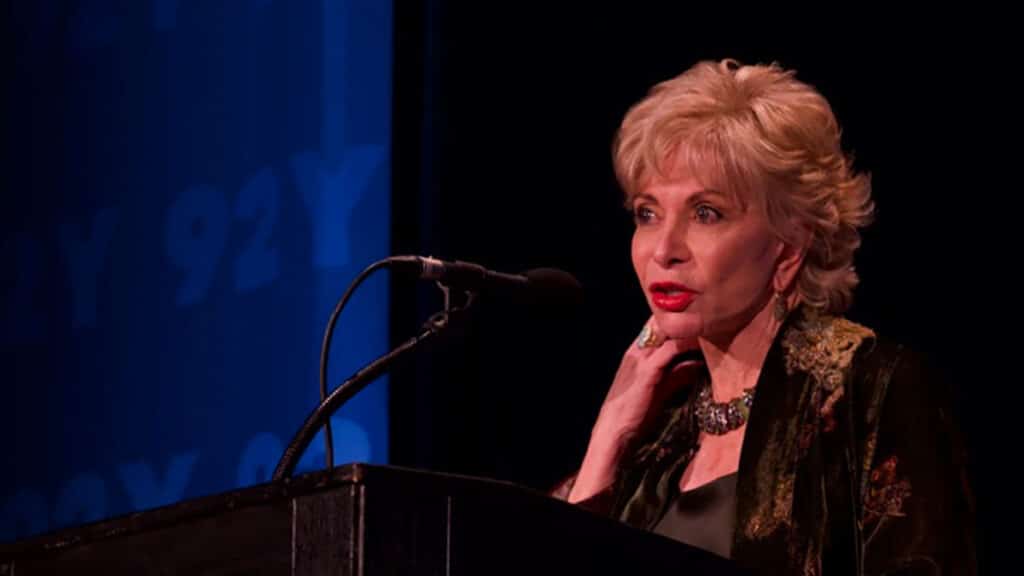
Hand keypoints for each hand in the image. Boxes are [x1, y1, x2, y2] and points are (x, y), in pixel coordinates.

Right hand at [568, 318, 698, 502]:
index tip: (699, 313)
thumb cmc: (635, 413)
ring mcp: (640, 359)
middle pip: (661, 322)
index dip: (676, 317)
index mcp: (635, 352)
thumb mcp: (659, 389)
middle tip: (709, 311)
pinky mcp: (648, 372)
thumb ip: (676, 375)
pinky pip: (671, 350)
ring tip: (711, 321)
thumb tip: (695, 366)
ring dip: (688, 326)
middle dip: (683, 316)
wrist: (615, 432)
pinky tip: (702, 342)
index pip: (656, 325)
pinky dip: (687, 344)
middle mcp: (636, 351)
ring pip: (667, 332)